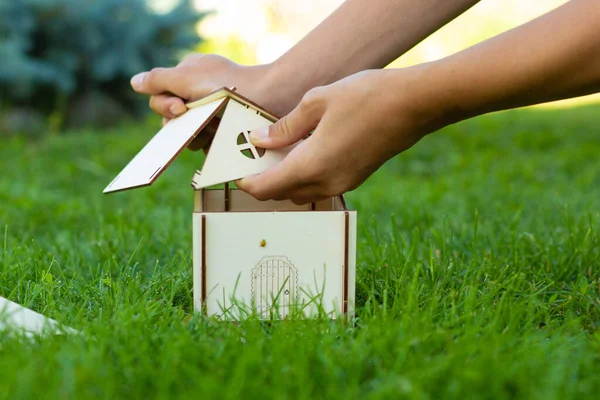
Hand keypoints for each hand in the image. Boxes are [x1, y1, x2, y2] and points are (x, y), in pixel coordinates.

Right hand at [129, 54, 290, 149]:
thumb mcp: (187, 77)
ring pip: (189, 134)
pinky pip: (208, 144)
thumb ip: (158, 80)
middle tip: (198, 125)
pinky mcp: (226, 129)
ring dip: (196, 136)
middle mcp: (199, 94)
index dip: (164, 106)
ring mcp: (213, 112)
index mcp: (188, 76)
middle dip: (181, 124)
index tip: (180, 109)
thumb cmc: (228, 86)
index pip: (159, 96)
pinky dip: (210, 144)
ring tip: (211, 134)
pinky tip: (219, 143)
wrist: (269, 99)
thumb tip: (134, 82)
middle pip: (173, 118)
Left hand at [236, 68, 441, 203]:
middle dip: (263, 180)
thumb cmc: (365, 97)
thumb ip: (285, 127)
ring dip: (284, 179)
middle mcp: (326, 183)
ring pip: (301, 192)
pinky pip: (319, 186)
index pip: (266, 188)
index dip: (246, 182)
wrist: (413, 105)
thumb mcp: (317, 102)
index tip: (235, 170)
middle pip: (281, 194)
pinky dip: (304, 175)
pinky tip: (303, 151)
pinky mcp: (354, 179)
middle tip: (253, 156)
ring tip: (277, 151)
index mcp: (311, 166)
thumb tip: (260, 140)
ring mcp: (343, 184)